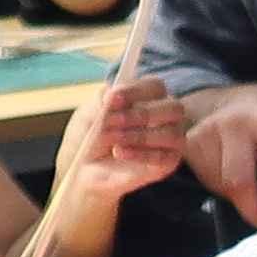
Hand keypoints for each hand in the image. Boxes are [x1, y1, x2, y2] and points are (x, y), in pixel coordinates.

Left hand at [59, 75, 185, 199]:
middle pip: (174, 108)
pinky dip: (139, 154)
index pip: (156, 86)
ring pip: (172, 134)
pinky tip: (118, 152)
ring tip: (113, 141)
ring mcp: (171, 140)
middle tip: (113, 122)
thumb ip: (101, 102)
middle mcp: (165, 117)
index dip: (136, 91)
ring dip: (138, 136)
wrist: (83, 169)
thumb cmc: (88, 137)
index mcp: (147, 98)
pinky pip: (164, 157)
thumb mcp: (87, 115)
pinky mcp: (168, 162)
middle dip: (142, 114)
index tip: (112, 98)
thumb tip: (114, 94)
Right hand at [180, 83, 256, 228]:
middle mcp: (237, 123)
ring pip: (220, 183)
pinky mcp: (187, 140)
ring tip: (250, 174)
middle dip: (254, 209)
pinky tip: (229, 166)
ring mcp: (207, 130)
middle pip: (239, 183)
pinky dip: (219, 182)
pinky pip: (204, 177)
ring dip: (238, 194)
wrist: (238, 99)